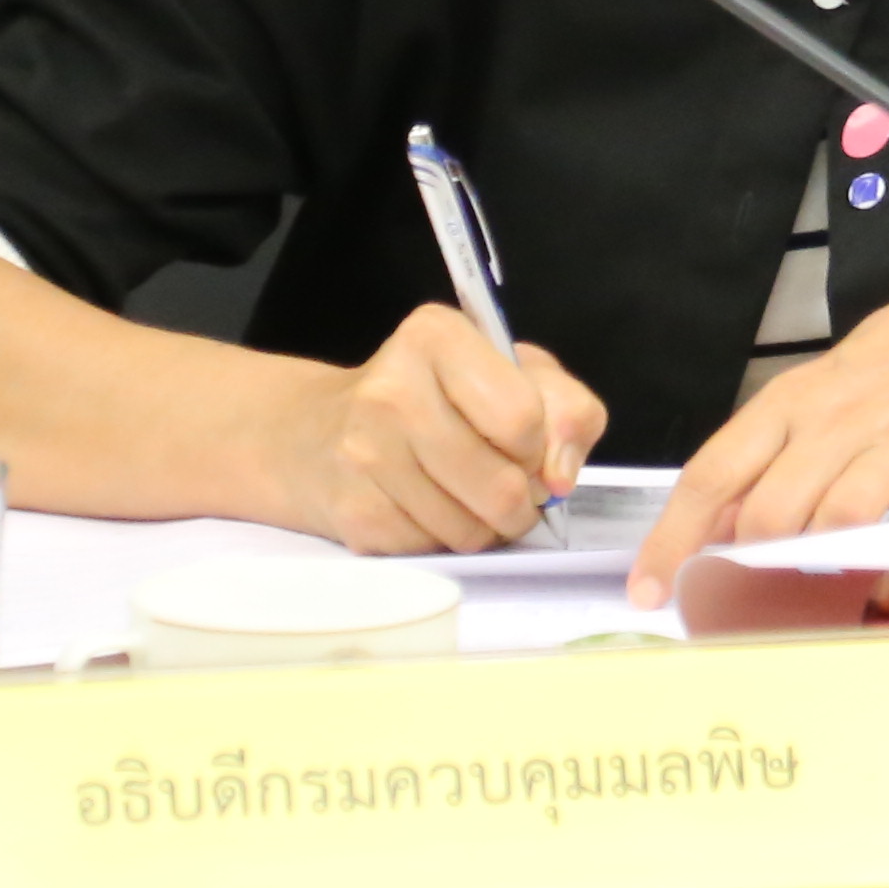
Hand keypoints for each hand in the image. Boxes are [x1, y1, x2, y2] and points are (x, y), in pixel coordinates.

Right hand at [273, 302, 604, 554]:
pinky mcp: (350, 511)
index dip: (540, 447)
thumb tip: (560, 478)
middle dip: (521, 502)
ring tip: (470, 500)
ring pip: (468, 529)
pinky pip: (431, 549)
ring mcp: (363, 453)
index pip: (522, 417)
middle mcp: (391, 390)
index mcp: (437, 338)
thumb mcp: (518, 377)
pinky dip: (443, 540)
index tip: (526, 447)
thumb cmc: (440, 398)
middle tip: (511, 491)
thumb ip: (568, 411)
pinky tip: (428, 509)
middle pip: (500, 484)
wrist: (319, 433)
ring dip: (485, 528)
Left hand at [627, 262, 888, 607]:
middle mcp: (839, 422)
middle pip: (771, 510)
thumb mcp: (814, 397)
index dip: (673, 539)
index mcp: (791, 404)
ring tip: (823, 575)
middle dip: (754, 561)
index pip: (713, 475)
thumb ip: (765, 460)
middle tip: (757, 587)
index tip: (647, 590)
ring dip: (821, 561)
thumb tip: (711, 530)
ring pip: (837, 520)